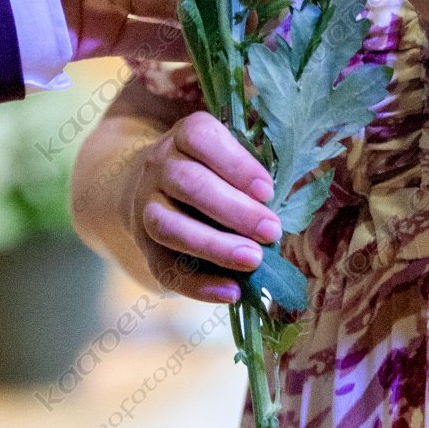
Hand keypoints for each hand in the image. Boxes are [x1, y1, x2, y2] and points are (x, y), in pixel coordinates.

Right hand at [128, 111, 282, 303]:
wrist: (152, 187)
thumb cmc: (211, 170)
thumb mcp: (228, 156)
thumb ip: (250, 175)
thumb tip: (284, 209)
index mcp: (185, 136)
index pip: (202, 139)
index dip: (236, 165)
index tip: (268, 192)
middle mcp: (160, 166)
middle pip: (189, 184)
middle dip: (234, 210)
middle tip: (272, 231)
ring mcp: (146, 206)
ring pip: (169, 226)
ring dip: (214, 246)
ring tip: (253, 260)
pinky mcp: (144, 245)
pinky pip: (164, 267)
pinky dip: (199, 284)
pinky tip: (232, 291)